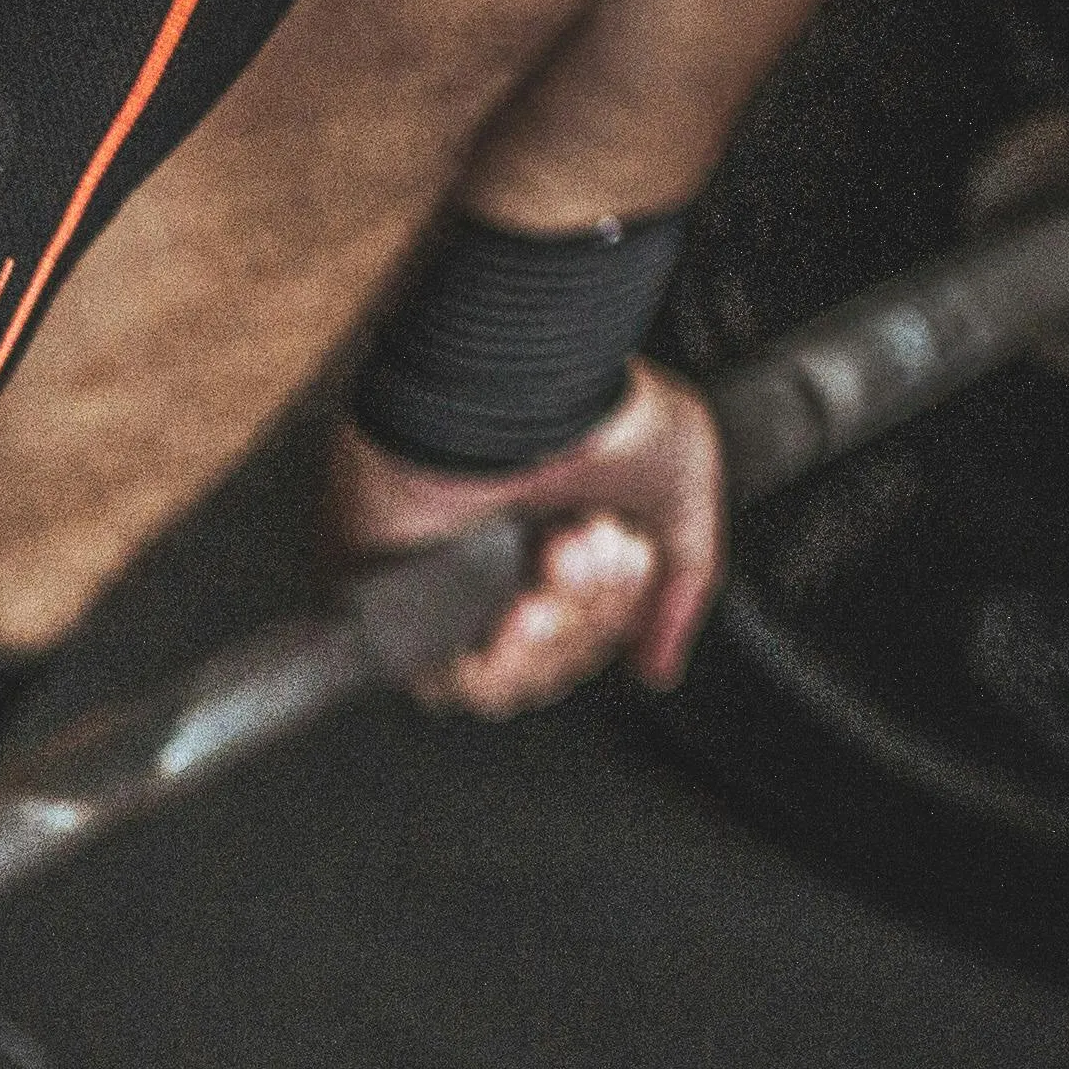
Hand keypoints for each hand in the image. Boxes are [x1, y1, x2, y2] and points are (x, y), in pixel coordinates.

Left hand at [321, 357, 724, 719]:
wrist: (538, 385)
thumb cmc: (603, 410)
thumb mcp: (680, 491)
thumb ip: (682, 584)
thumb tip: (656, 667)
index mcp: (546, 547)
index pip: (575, 645)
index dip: (609, 621)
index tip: (628, 553)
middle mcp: (490, 571)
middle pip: (544, 670)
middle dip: (588, 617)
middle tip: (589, 541)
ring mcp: (438, 586)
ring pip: (497, 683)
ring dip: (551, 636)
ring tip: (560, 556)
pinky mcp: (387, 594)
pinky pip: (435, 678)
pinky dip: (493, 661)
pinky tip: (523, 606)